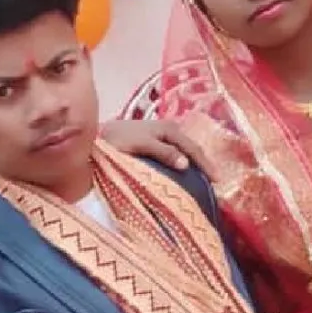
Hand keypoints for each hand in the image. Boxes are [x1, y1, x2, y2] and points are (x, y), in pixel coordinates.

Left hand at [100, 119, 217, 180]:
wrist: (94, 136)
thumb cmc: (116, 140)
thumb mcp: (140, 145)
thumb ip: (163, 152)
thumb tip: (186, 164)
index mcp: (168, 128)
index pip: (193, 148)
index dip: (206, 164)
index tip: (217, 181)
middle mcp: (168, 130)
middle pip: (191, 148)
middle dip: (203, 164)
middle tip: (214, 183)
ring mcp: (161, 136)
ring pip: (183, 151)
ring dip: (193, 164)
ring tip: (202, 181)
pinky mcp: (153, 145)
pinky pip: (173, 154)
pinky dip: (181, 164)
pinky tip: (183, 175)